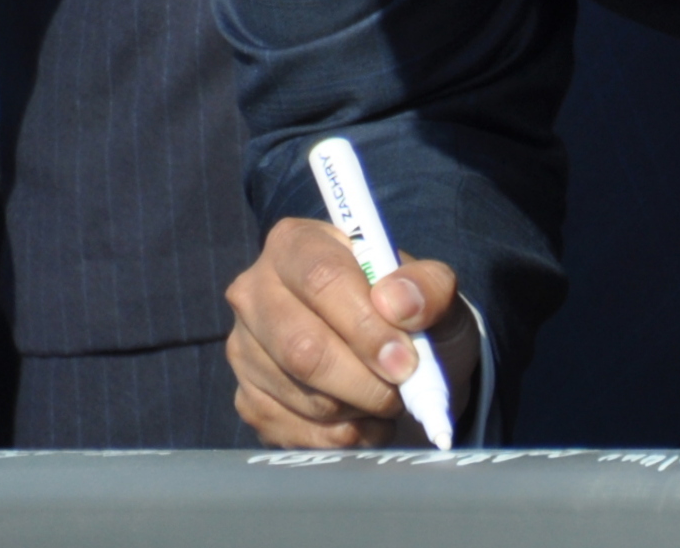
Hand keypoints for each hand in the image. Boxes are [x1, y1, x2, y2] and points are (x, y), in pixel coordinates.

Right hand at [224, 216, 480, 447]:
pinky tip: (366, 420)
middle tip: (401, 390)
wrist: (399, 357)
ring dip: (359, 409)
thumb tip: (398, 304)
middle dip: (363, 380)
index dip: (366, 326)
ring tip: (389, 399)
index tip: (404, 360)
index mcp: (296, 244)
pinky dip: (344, 436)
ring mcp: (245, 349)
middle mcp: (255, 292)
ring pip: (302, 395)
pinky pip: (295, 431)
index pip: (322, 280)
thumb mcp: (435, 289)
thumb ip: (428, 286)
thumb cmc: (411, 313)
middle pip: (303, 348)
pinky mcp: (248, 400)